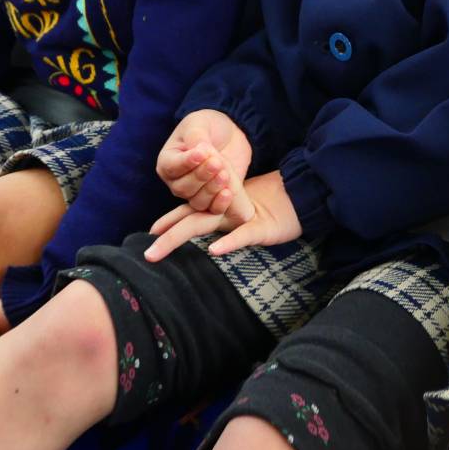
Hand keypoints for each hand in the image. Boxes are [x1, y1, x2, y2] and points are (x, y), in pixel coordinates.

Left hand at [145, 170, 302, 262]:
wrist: (302, 196)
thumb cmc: (273, 208)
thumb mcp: (246, 217)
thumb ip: (227, 221)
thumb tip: (211, 236)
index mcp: (221, 208)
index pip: (190, 212)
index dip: (170, 219)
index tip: (151, 230)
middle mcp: (224, 210)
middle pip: (190, 220)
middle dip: (166, 235)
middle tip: (146, 254)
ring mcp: (240, 218)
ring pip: (205, 225)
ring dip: (179, 236)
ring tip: (158, 249)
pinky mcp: (260, 228)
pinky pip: (242, 236)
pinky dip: (228, 242)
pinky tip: (214, 251)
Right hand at [156, 109, 253, 213]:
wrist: (231, 134)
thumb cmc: (208, 126)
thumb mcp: (199, 123)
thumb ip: (196, 136)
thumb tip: (199, 151)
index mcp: (168, 161)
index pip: (171, 167)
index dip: (186, 162)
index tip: (202, 153)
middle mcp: (177, 181)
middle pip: (183, 188)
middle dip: (201, 175)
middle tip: (217, 162)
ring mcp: (194, 193)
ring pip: (197, 201)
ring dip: (212, 188)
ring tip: (224, 173)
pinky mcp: (213, 199)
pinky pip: (212, 210)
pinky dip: (219, 203)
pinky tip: (228, 192)